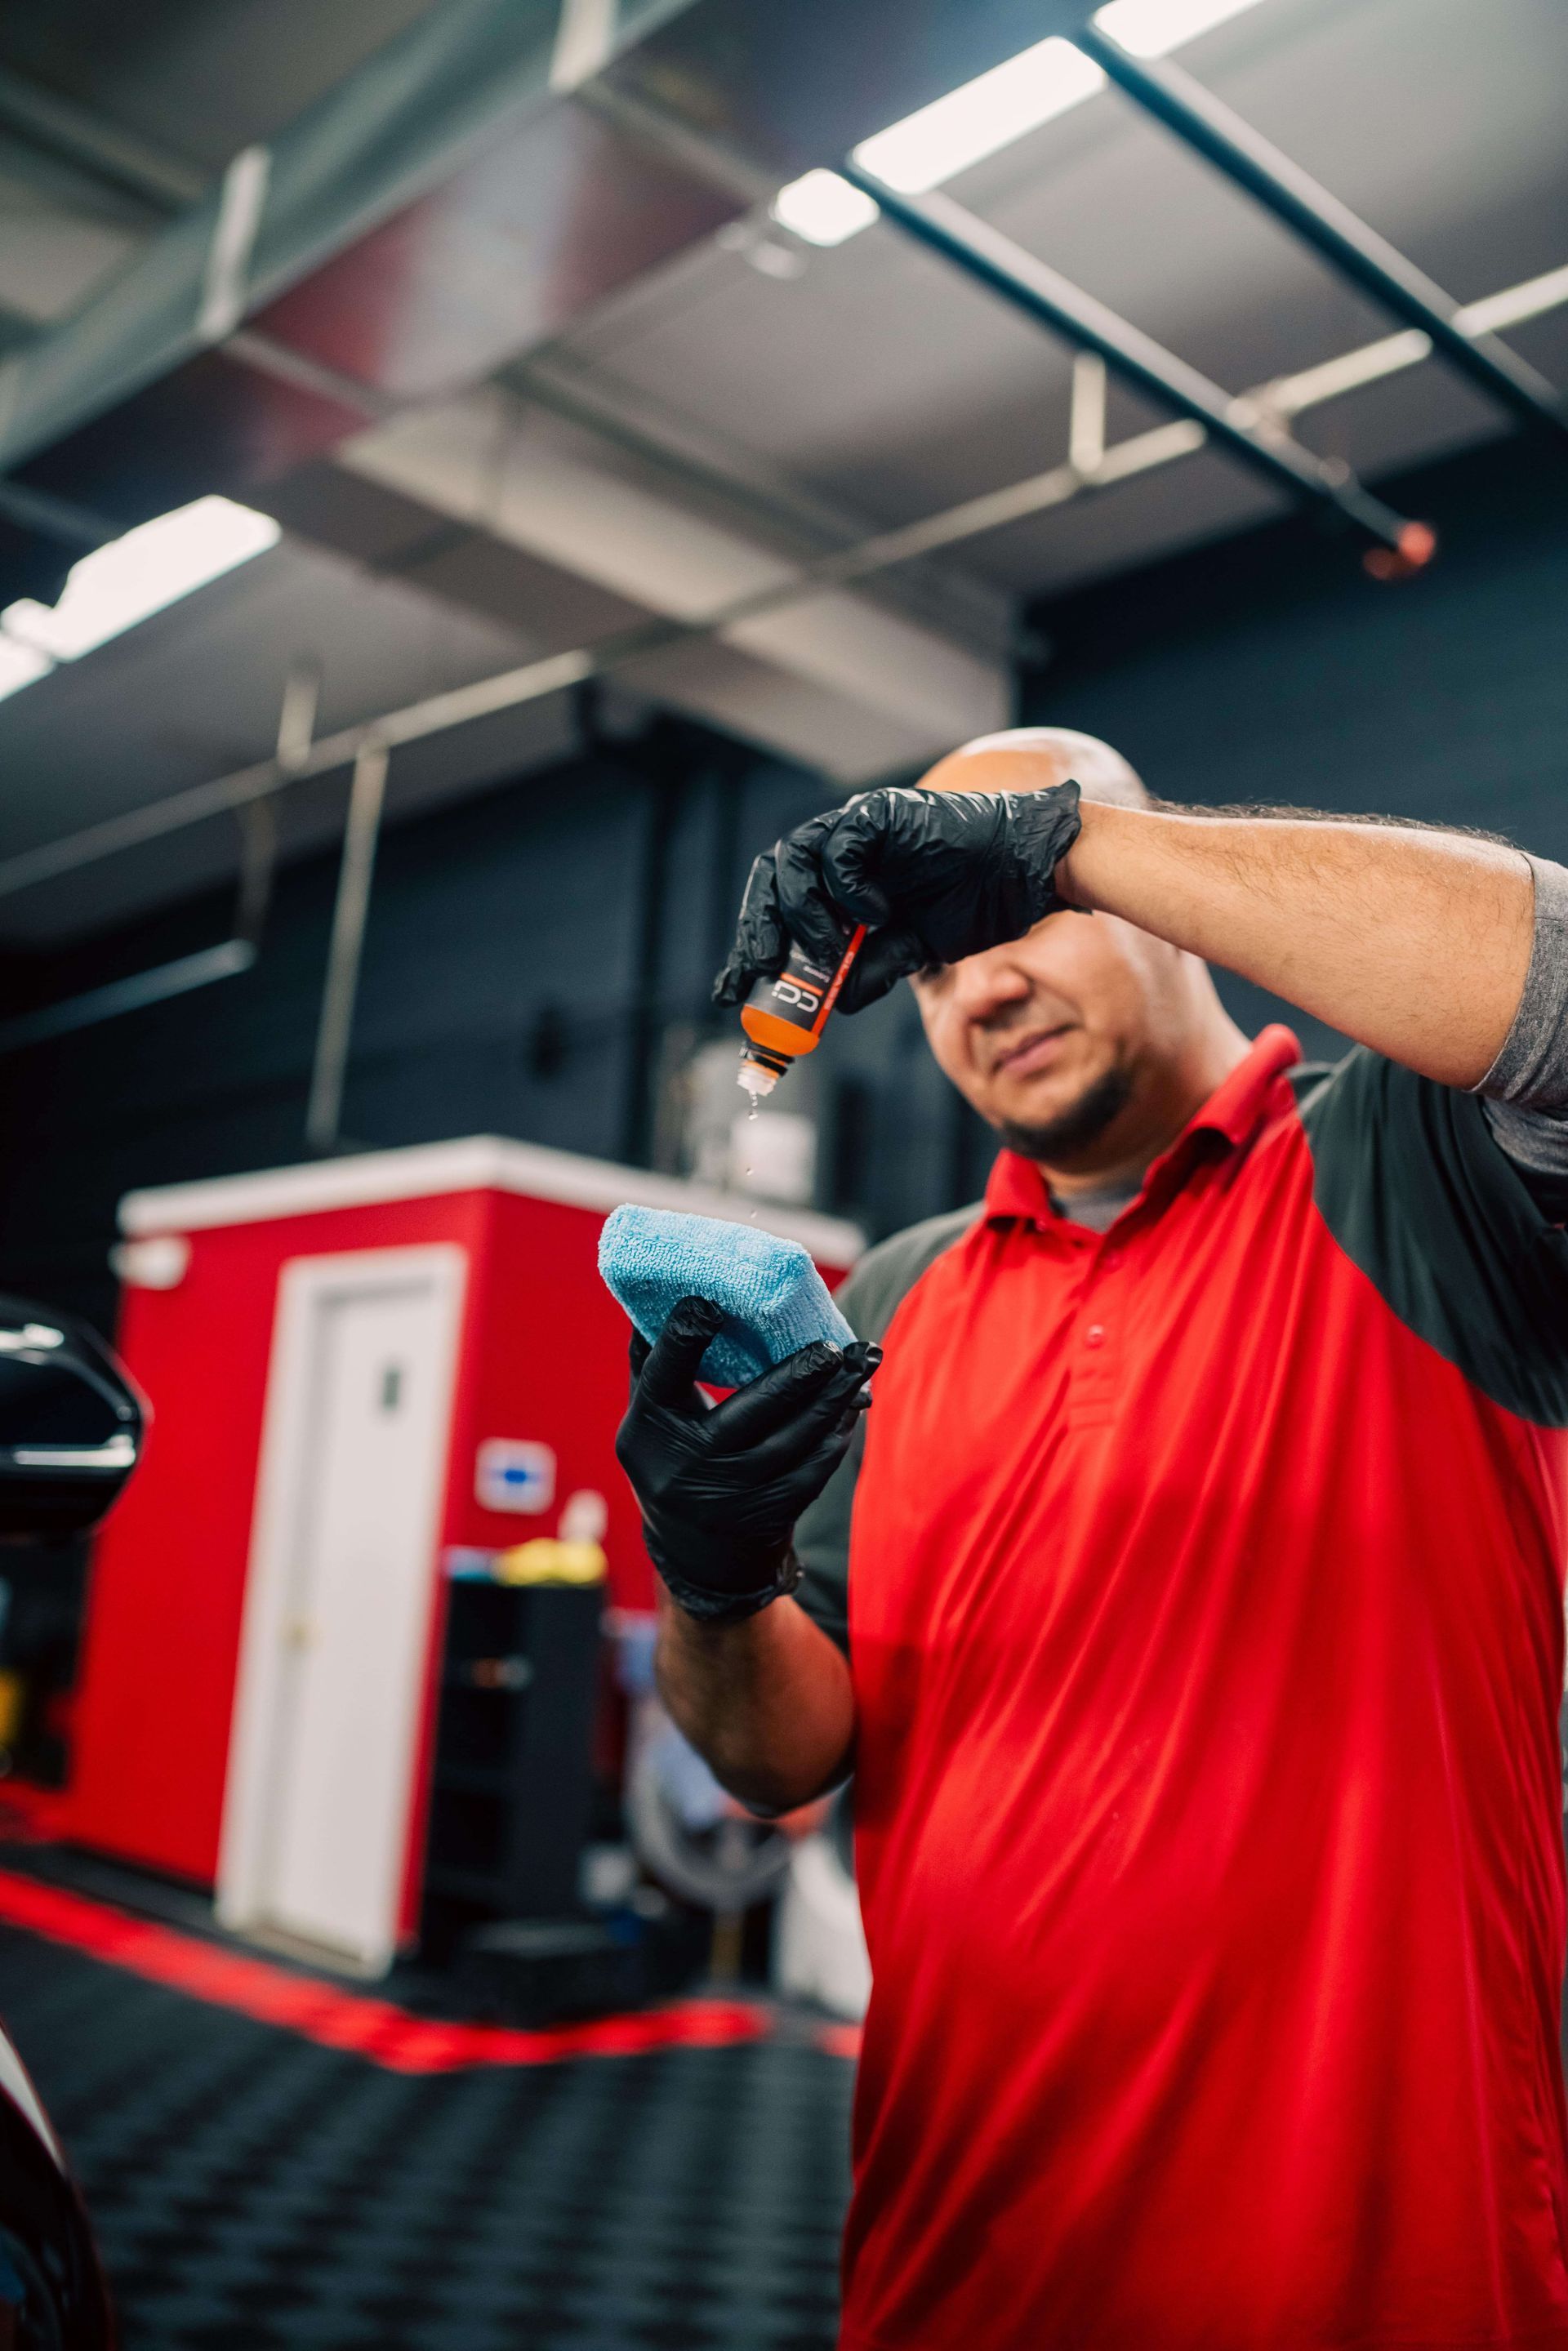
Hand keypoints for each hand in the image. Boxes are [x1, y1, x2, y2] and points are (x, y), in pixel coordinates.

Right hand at [615, 1296, 879, 1623]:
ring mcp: (730, 1493)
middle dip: (800, 1373)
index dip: (684, 1338)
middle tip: (833, 1345)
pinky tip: (852, 1404)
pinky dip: (837, 1432)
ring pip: (795, 1437)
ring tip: (863, 1361)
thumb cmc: (671, 1460)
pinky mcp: (769, 1513)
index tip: (712, 1303)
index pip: (662, 1373)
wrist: (695, 1557)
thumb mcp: (647, 1418)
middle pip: (751, 1407)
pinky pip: (814, 1467)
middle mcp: (686, 1464)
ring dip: (835, 1397)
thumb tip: (658, 1288)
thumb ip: (654, 1362)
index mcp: (648, 1428)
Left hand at [713, 780, 1083, 1012]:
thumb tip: (832, 1005)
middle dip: (760, 930)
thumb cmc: (970, 906)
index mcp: (838, 885)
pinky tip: (875, 913)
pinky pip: (843, 845)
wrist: (1022, 876)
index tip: (731, 990)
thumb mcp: (910, 951)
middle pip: (772, 882)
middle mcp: (839, 854)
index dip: (750, 947)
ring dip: (802, 912)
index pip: (776, 910)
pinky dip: (849, 884)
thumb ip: (869, 971)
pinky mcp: (882, 814)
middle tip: (765, 969)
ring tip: (827, 948)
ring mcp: (858, 830)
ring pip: (795, 860)